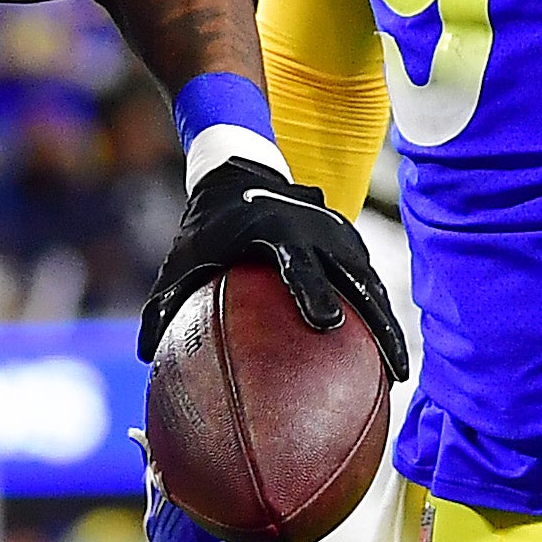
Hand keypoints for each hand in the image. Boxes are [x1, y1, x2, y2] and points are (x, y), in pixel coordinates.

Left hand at [138, 165, 410, 376]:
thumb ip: (162, 304)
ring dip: (387, 325)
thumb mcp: (181, 257)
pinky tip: (385, 353)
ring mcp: (339, 234)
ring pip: (371, 285)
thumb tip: (144, 356)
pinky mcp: (350, 241)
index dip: (312, 291)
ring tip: (398, 371)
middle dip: (377, 323)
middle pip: (356, 281)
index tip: (325, 323)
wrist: (240, 171)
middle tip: (391, 370)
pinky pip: (369, 282)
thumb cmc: (205, 225)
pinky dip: (379, 313)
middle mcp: (316, 231)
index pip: (299, 264)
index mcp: (276, 232)